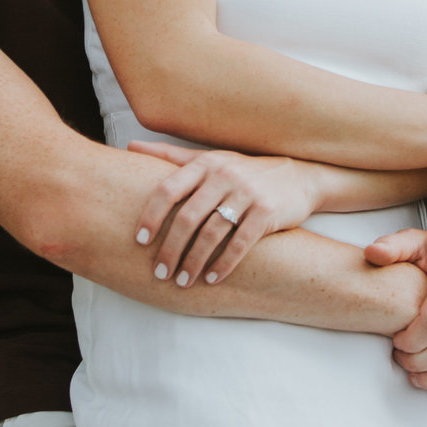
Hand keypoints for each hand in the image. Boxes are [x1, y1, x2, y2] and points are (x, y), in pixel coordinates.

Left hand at [128, 141, 324, 286]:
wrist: (297, 177)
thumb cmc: (243, 171)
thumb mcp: (209, 159)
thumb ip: (170, 156)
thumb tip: (130, 145)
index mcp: (205, 164)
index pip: (169, 189)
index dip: (151, 216)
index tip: (139, 240)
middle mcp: (224, 176)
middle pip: (188, 217)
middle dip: (170, 249)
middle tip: (159, 272)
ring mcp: (247, 194)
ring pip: (212, 233)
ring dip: (194, 261)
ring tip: (182, 281)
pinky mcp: (266, 214)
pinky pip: (240, 243)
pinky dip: (224, 264)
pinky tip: (212, 279)